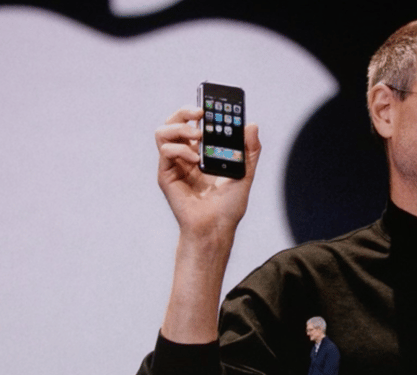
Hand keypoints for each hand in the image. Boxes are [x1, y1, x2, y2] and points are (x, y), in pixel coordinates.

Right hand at [155, 106, 261, 236]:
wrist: (216, 228)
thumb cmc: (229, 206)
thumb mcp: (245, 173)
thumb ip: (249, 150)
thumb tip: (252, 125)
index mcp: (202, 152)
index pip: (195, 122)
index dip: (200, 110)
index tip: (213, 104)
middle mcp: (186, 155)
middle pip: (175, 121)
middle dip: (186, 111)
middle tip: (201, 112)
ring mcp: (174, 164)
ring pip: (163, 131)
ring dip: (179, 127)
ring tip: (197, 135)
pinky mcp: (166, 175)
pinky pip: (165, 151)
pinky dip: (180, 149)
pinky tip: (195, 159)